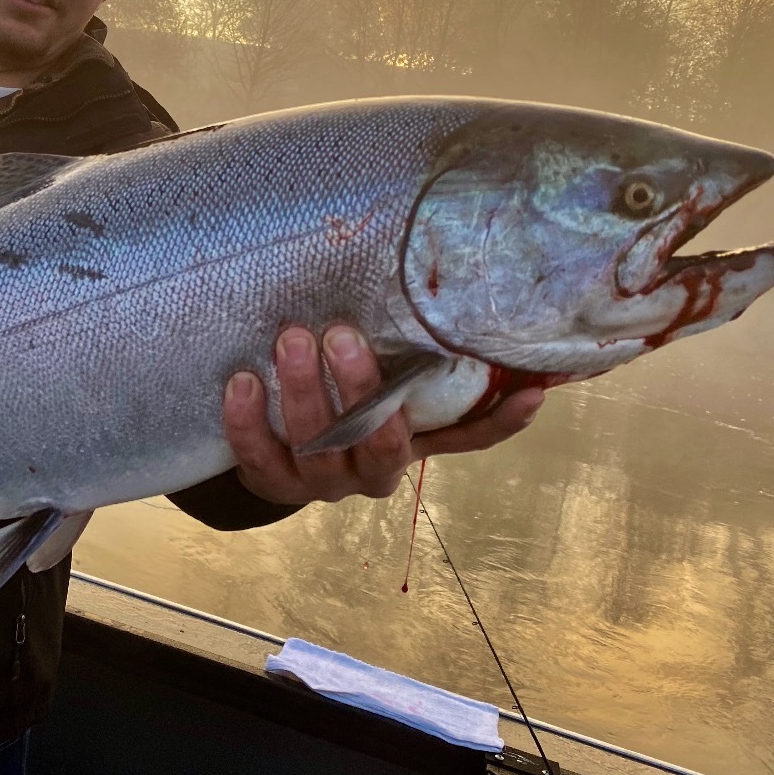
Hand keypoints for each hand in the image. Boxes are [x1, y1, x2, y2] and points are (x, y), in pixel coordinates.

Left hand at [223, 325, 541, 504]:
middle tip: (341, 332)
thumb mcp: (379, 384)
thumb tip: (446, 290)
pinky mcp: (274, 485)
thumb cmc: (339, 402)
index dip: (501, 423)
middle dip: (361, 387)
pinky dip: (248, 420)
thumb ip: (404, 355)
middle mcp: (374, 472)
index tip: (531, 391)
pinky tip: (241, 380)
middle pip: (380, 441)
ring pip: (318, 445)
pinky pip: (260, 456)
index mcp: (411, 446)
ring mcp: (323, 483)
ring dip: (302, 390)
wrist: (275, 456)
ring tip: (290, 338)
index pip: (466, 439)